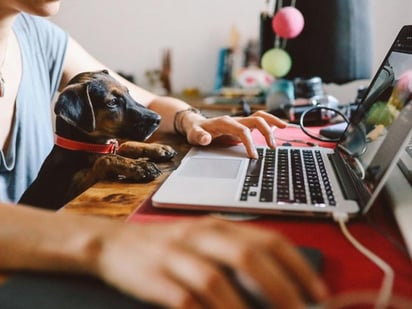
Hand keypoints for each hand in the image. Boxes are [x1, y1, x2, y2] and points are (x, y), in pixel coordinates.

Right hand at [94, 217, 327, 307]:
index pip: (267, 239)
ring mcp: (176, 255)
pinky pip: (185, 300)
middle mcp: (200, 235)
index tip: (318, 292)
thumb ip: (235, 253)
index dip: (297, 266)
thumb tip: (276, 281)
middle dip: (281, 288)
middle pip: (248, 257)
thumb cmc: (167, 245)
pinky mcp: (155, 278)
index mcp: (218, 225)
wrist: (114, 244)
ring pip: (217, 281)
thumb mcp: (203, 240)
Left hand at [181, 110, 287, 157]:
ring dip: (273, 122)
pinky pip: (259, 121)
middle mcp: (235, 119)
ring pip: (260, 116)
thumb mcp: (194, 135)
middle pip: (256, 119)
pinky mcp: (243, 125)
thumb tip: (205, 138)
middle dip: (266, 131)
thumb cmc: (196, 131)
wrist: (196, 125)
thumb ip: (199, 137)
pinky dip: (270, 122)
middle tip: (272, 147)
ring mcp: (240, 121)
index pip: (242, 130)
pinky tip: (280, 127)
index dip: (250, 142)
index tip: (254, 156)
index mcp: (225, 122)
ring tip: (285, 128)